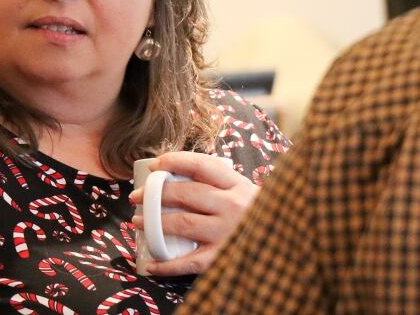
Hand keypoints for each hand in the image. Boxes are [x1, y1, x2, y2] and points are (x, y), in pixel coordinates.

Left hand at [129, 151, 258, 275]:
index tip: (153, 166)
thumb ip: (217, 182)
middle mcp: (233, 206)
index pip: (201, 165)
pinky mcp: (225, 258)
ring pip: (183, 224)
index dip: (173, 162)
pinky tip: (151, 263)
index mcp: (236, 184)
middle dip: (154, 194)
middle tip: (136, 196)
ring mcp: (229, 233)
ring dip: (154, 223)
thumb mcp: (242, 191)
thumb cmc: (255, 214)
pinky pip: (191, 261)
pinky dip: (167, 263)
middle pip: (185, 194)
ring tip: (137, 222)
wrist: (289, 242)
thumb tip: (173, 173)